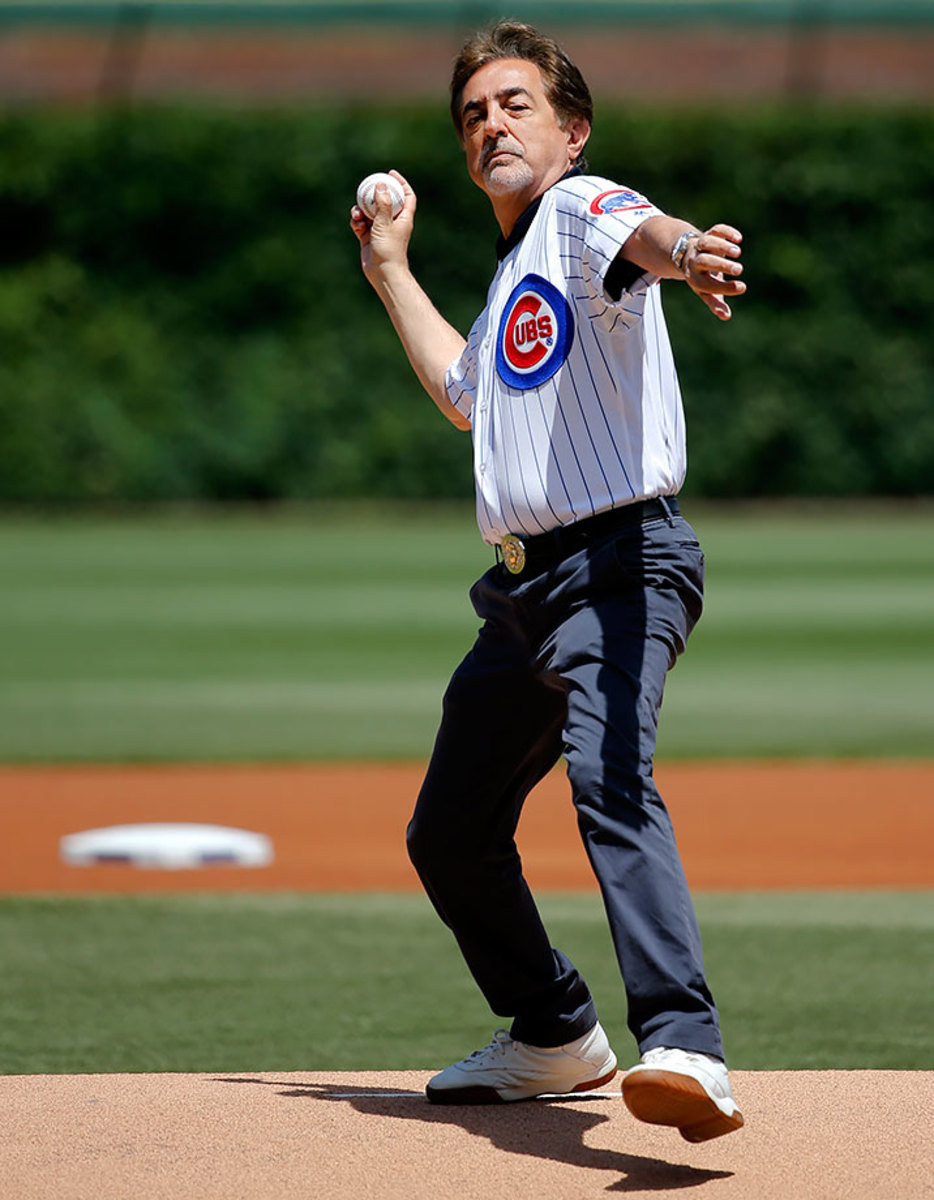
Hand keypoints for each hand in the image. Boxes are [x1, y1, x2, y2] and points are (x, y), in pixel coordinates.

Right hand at [349, 169, 415, 286]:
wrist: (382, 273)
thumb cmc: (389, 250)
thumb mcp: (385, 224)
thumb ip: (383, 204)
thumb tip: (381, 184)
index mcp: (403, 218)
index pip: (407, 196)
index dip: (401, 183)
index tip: (391, 174)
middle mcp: (393, 222)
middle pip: (385, 201)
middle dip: (374, 194)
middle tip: (366, 186)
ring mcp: (380, 230)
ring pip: (370, 212)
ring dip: (361, 210)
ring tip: (357, 213)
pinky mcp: (369, 238)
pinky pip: (361, 224)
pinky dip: (357, 222)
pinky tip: (355, 223)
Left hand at [682, 224, 744, 320]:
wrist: (688, 255)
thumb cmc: (703, 278)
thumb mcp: (707, 292)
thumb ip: (716, 303)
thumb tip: (726, 316)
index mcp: (695, 279)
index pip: (707, 284)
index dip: (724, 287)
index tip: (742, 287)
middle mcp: (695, 262)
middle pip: (705, 261)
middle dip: (722, 265)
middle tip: (739, 270)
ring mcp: (700, 246)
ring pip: (707, 242)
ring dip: (722, 246)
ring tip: (738, 253)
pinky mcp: (709, 234)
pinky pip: (715, 230)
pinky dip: (726, 232)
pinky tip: (738, 239)